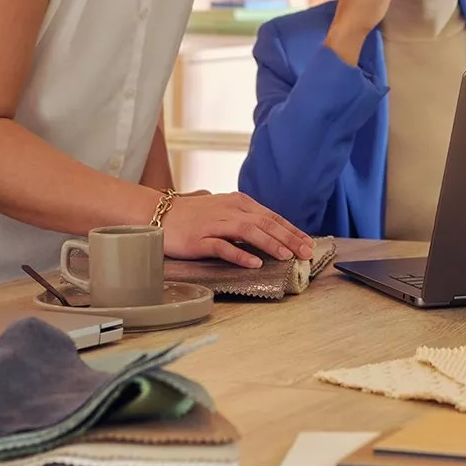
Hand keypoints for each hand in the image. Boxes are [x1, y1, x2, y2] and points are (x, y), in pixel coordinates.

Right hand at [159, 190, 312, 267]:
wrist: (157, 214)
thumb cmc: (192, 214)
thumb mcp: (223, 210)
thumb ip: (244, 217)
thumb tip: (268, 228)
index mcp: (238, 202)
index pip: (271, 216)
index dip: (292, 230)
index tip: (308, 243)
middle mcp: (230, 210)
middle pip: (265, 223)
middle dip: (289, 238)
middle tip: (306, 253)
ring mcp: (214, 224)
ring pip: (248, 232)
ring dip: (270, 244)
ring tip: (286, 256)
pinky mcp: (199, 239)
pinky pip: (222, 247)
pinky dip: (240, 254)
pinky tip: (254, 263)